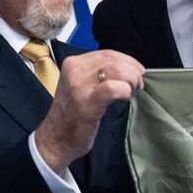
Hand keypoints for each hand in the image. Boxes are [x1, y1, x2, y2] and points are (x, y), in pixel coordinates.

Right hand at [34, 50, 143, 172]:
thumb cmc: (72, 114)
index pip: (108, 53)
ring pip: (117, 70)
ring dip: (131, 80)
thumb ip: (98, 74)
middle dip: (133, 72)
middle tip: (137, 85)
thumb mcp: (80, 85)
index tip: (137, 73)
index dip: (128, 61)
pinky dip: (125, 91)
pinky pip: (113, 88)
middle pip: (115, 60)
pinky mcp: (86, 102)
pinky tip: (124, 99)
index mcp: (73, 63)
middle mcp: (74, 70)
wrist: (55, 139)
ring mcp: (79, 86)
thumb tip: (128, 68)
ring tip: (131, 92)